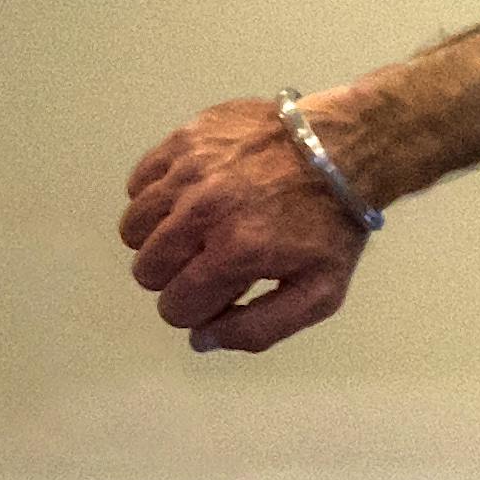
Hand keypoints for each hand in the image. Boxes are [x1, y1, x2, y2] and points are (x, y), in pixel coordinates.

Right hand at [119, 96, 373, 352]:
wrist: (347, 148)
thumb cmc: (332, 224)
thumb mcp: (320, 292)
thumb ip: (260, 328)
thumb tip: (200, 340)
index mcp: (238, 251)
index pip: (175, 306)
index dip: (195, 309)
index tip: (220, 293)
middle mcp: (205, 209)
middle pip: (147, 270)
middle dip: (176, 277)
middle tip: (210, 261)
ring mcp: (190, 170)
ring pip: (133, 228)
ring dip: (159, 239)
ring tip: (197, 231)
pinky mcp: (183, 139)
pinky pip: (138, 184)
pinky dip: (156, 198)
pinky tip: (190, 198)